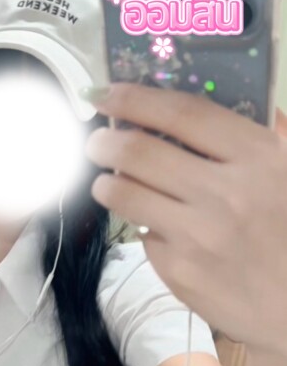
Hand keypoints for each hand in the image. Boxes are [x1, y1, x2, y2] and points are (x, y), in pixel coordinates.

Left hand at [85, 84, 286, 357]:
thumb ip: (270, 135)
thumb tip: (228, 97)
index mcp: (259, 157)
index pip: (182, 114)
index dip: (135, 99)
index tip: (107, 94)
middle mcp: (224, 193)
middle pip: (138, 152)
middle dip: (104, 142)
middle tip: (95, 142)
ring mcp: (198, 235)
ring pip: (124, 193)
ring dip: (106, 183)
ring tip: (107, 182)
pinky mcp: (178, 271)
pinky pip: (144, 235)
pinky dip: (142, 225)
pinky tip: (156, 227)